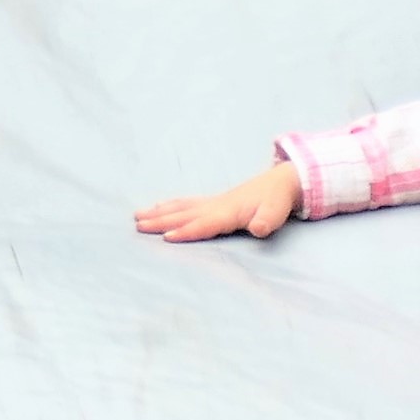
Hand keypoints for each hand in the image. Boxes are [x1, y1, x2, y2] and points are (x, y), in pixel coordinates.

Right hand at [137, 161, 300, 242]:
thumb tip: (257, 228)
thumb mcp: (276, 213)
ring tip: (138, 216)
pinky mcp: (213, 202)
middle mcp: (216, 205)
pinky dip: (170, 205)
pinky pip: (186, 203)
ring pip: (180, 208)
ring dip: (159, 212)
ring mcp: (212, 202)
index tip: (166, 237)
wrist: (281, 181)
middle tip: (138, 226)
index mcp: (228, 211)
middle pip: (184, 215)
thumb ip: (266, 221)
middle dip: (160, 221)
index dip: (186, 231)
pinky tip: (159, 206)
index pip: (204, 224)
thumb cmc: (277, 201)